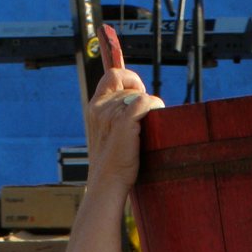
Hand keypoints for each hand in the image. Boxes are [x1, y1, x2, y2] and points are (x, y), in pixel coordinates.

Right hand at [85, 24, 163, 191]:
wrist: (107, 185)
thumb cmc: (113, 165)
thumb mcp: (112, 136)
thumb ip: (119, 117)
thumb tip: (142, 104)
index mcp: (95, 108)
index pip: (110, 75)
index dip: (122, 68)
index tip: (125, 66)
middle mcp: (99, 107)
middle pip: (126, 82)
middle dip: (138, 88)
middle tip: (145, 107)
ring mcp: (110, 113)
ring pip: (139, 95)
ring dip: (147, 108)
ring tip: (142, 133)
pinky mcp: (124, 121)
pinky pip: (147, 102)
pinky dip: (155, 107)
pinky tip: (157, 116)